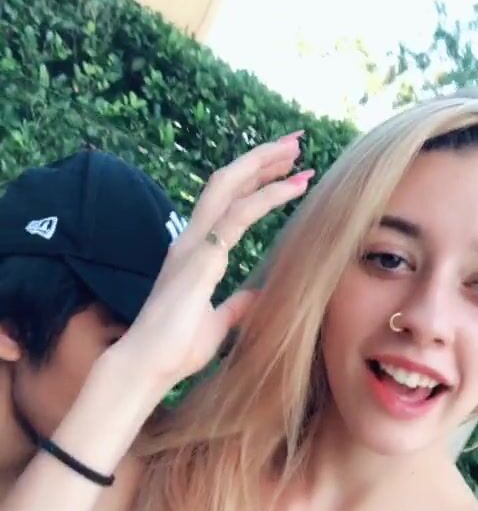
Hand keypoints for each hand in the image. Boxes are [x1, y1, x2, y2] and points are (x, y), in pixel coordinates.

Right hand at [116, 135, 313, 400]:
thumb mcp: (216, 323)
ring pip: (229, 186)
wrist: (148, 366)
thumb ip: (234, 306)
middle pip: (226, 183)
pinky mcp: (201, 257)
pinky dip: (267, 196)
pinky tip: (293, 187)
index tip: (287, 171)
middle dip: (260, 159)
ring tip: (296, 150)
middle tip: (294, 143)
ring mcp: (193, 245)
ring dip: (264, 164)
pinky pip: (239, 215)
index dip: (255, 182)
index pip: (226, 204)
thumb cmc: (175, 350)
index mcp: (193, 253)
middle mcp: (191, 241)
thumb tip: (254, 296)